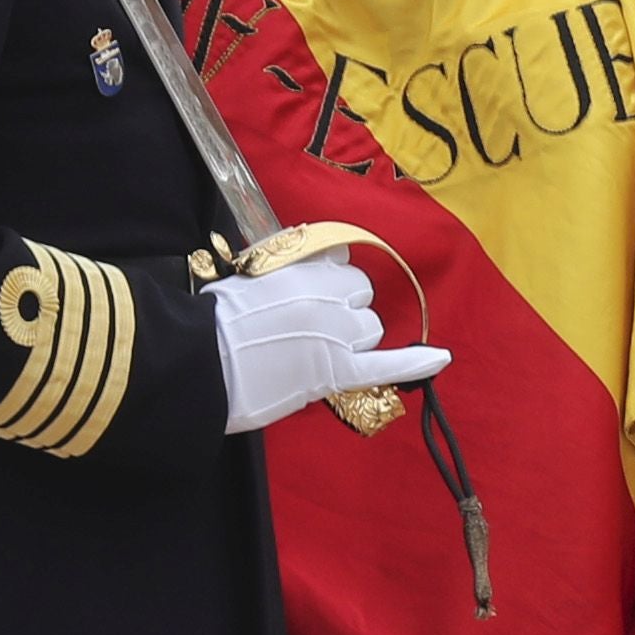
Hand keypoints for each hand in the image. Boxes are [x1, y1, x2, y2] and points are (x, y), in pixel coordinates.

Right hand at [207, 243, 450, 430]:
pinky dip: (415, 363)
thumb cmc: (208, 323)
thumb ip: (284, 270)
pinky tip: (441, 357)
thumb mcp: (246, 277)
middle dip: (345, 312)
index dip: (332, 284)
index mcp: (301, 267)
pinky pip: (387, 364)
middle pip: (361, 297)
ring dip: (354, 340)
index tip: (314, 296)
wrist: (193, 362)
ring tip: (315, 355)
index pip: (342, 263)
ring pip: (371, 329)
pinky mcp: (335, 371)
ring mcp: (334, 333)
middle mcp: (325, 294)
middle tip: (308, 333)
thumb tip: (310, 265)